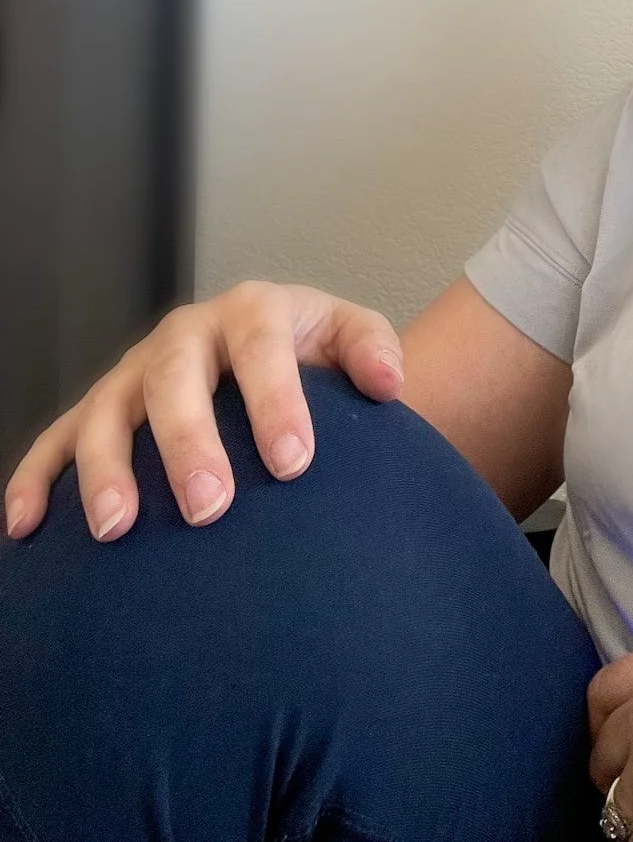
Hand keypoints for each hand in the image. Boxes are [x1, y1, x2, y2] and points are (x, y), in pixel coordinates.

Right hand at [4, 282, 402, 542]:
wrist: (271, 349)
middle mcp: (185, 336)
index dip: (275, 401)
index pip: (262, 350)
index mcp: (252, 312)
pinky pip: (55, 440)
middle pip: (174, 379)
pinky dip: (35, 479)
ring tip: (118, 529)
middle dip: (188, 442)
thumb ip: (371, 349)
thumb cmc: (311, 354)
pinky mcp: (97, 408)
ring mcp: (134, 372)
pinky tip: (27, 528)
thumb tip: (388, 384)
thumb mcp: (347, 335)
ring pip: (105, 411)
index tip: (295, 462)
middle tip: (210, 508)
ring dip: (106, 468)